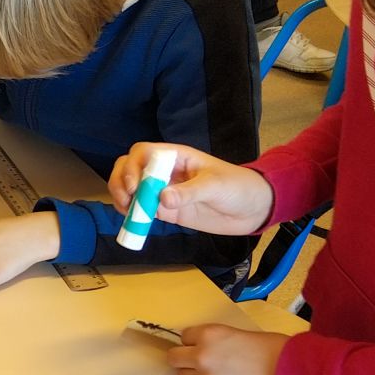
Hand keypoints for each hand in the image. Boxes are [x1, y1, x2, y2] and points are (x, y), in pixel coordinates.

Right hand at [109, 142, 273, 235]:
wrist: (253, 208)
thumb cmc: (238, 187)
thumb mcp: (216, 186)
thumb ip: (189, 192)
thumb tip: (161, 199)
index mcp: (176, 157)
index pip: (143, 153)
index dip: (133, 166)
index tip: (135, 186)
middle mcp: (165, 172)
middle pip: (130, 167)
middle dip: (121, 180)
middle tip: (126, 199)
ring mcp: (163, 191)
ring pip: (131, 188)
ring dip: (122, 197)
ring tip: (126, 212)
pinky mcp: (167, 211)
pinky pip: (142, 210)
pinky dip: (131, 215)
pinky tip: (132, 221)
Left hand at [167, 324, 287, 374]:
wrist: (290, 374)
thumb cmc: (273, 348)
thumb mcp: (241, 334)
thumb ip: (220, 341)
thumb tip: (213, 348)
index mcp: (209, 335)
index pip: (184, 336)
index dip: (193, 340)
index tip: (200, 343)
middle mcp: (202, 356)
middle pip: (174, 358)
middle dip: (182, 357)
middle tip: (194, 360)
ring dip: (192, 374)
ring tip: (210, 374)